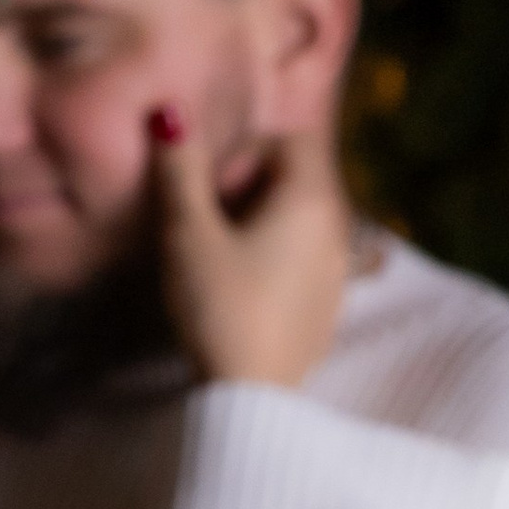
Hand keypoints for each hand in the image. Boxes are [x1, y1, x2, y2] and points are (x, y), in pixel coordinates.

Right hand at [152, 108, 350, 390]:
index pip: (290, 139)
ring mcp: (339, 268)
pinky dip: (275, 254)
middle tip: (206, 218)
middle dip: (249, 184)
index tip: (211, 187)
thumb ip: (180, 171)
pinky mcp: (329, 304)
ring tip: (218, 254)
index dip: (245, 150)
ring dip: (260, 220)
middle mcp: (338, 226)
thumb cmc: (221, 306)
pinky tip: (242, 288)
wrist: (252, 395)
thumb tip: (169, 113)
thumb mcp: (189, 235)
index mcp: (312, 198)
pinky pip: (304, 256)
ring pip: (299, 218)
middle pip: (296, 177)